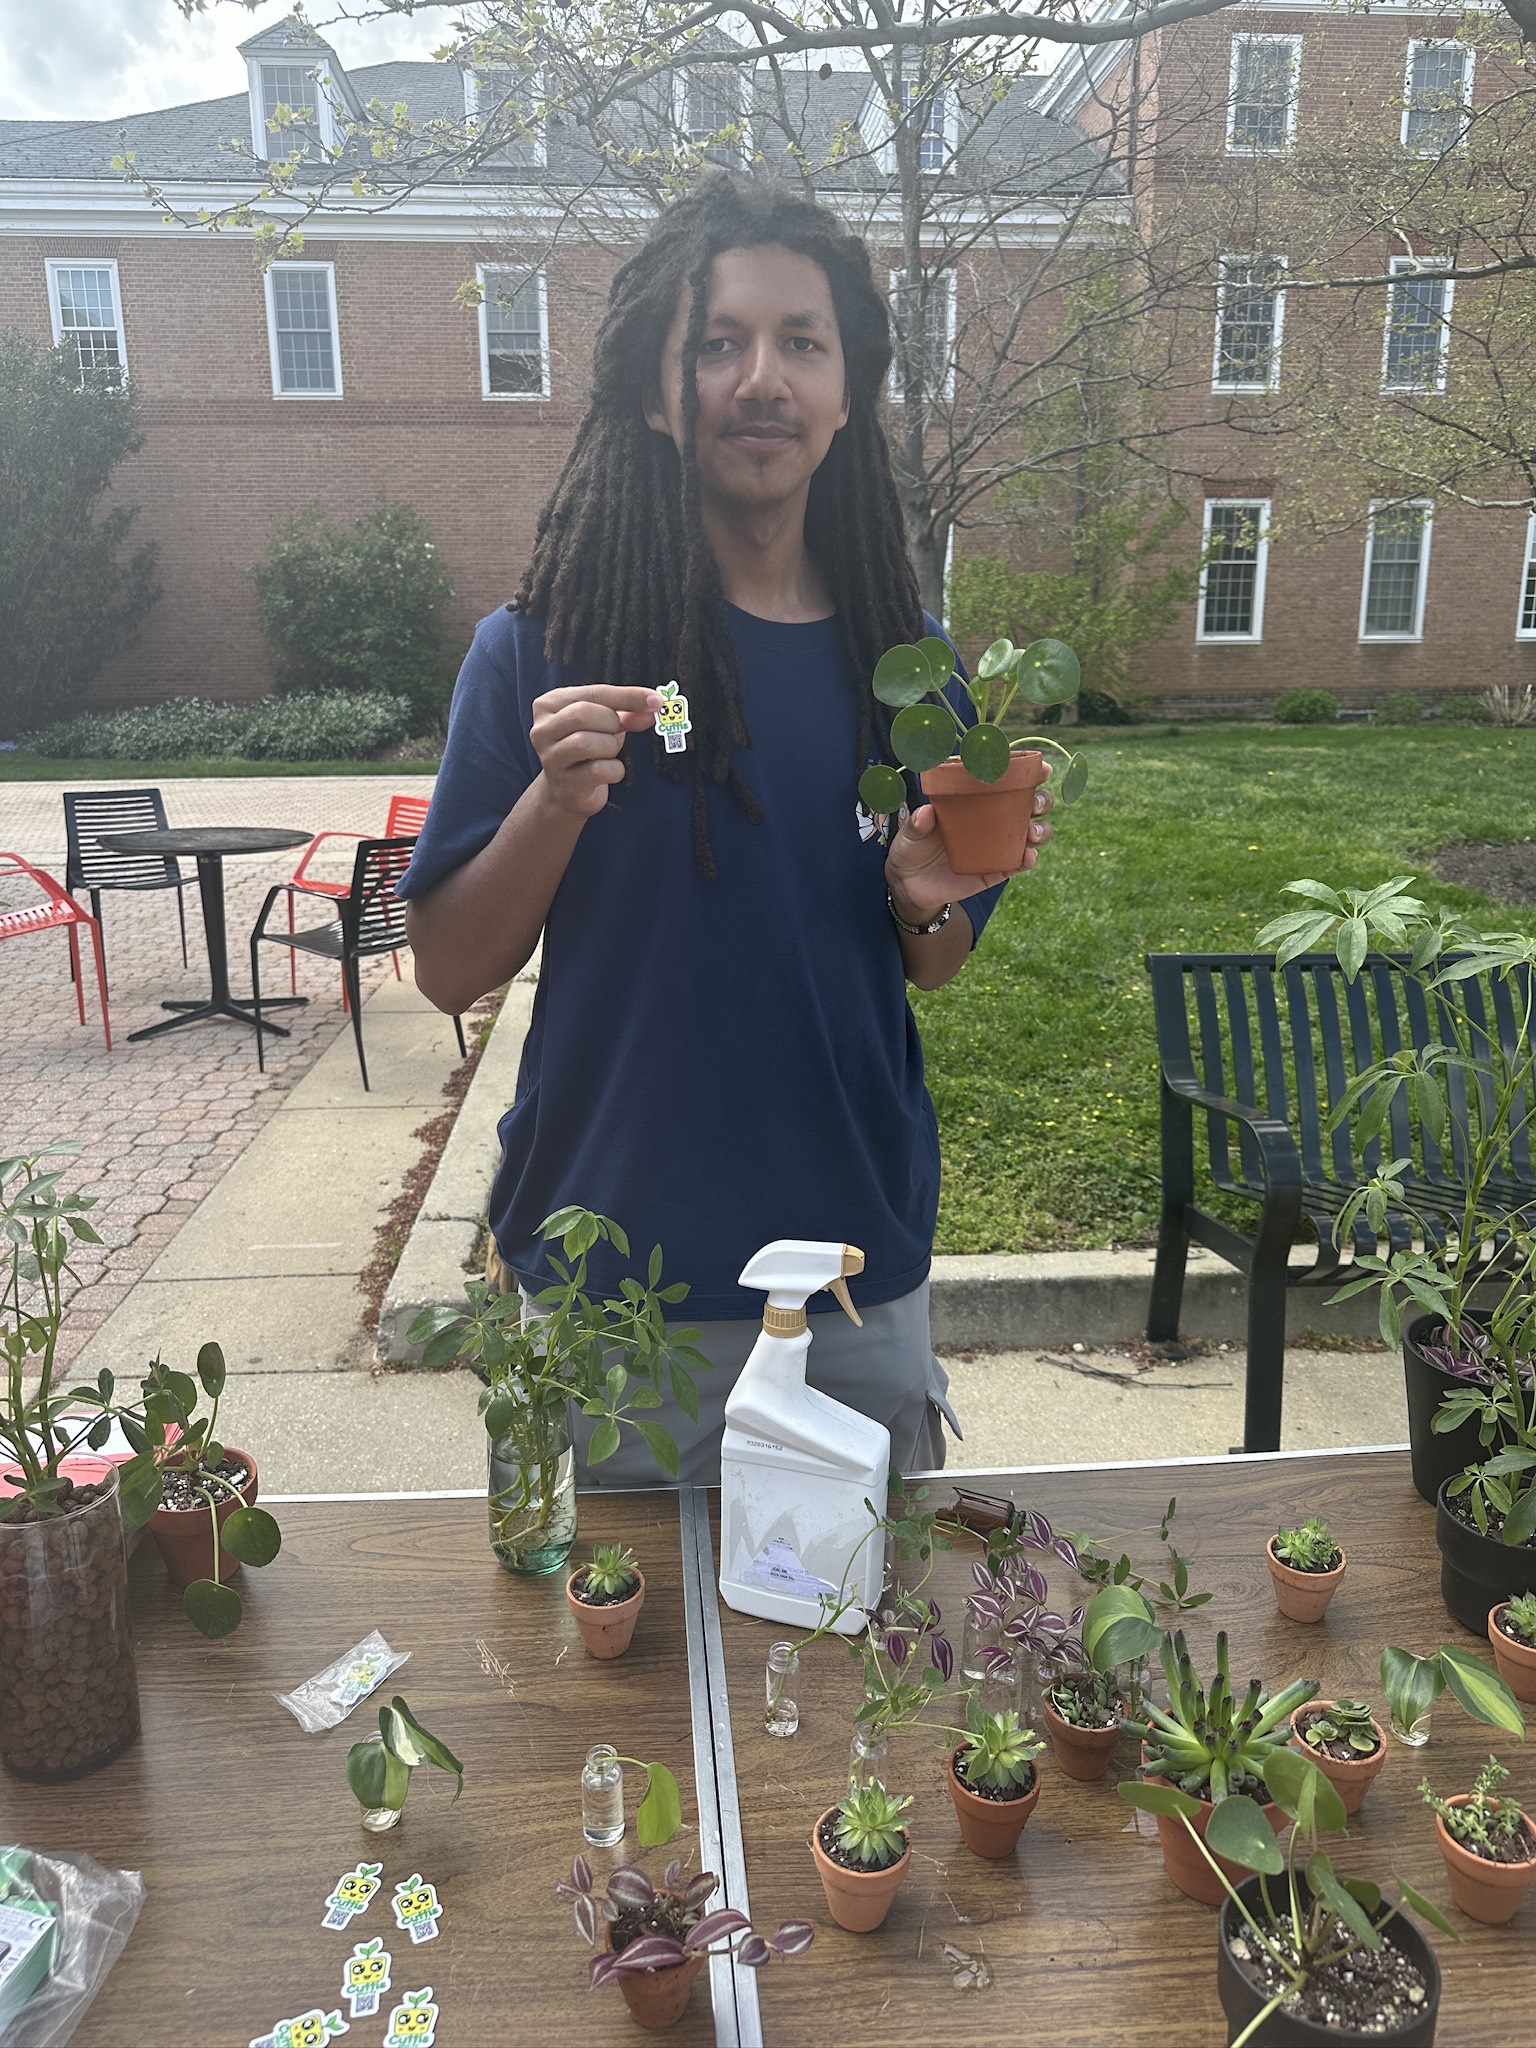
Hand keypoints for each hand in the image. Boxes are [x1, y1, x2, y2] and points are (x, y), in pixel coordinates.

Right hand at [530, 684, 659, 818]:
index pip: (593, 693)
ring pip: (586, 742)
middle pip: (583, 713)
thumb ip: (628, 713)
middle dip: (611, 724)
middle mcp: (542, 729)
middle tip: (616, 734)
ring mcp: (550, 757)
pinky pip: (598, 770)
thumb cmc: (587, 751)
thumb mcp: (605, 725)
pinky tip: (608, 773)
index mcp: (549, 704)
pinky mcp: (564, 783)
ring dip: (610, 747)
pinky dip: (614, 770)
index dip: (627, 696)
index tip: (656, 701)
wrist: (569, 792)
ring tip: (607, 754)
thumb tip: (653, 706)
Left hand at [885, 771, 1053, 921]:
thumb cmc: (911, 849)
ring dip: (1041, 830)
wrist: (910, 886)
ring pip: (1033, 832)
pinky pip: (1020, 863)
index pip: (1007, 781)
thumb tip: (926, 812)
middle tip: (1035, 804)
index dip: (1030, 772)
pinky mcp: (998, 869)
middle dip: (1042, 800)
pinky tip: (1027, 856)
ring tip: (1031, 834)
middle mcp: (994, 818)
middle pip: (1031, 804)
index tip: (1042, 768)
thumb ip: (917, 824)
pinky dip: (1028, 859)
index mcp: (976, 799)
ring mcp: (999, 844)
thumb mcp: (909, 834)